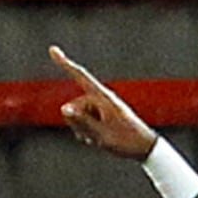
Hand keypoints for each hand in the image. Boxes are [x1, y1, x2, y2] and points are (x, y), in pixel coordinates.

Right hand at [50, 47, 159, 162]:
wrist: (144, 147)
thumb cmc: (126, 141)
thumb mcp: (101, 134)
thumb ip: (81, 121)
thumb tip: (64, 108)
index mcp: (104, 97)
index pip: (80, 76)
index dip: (65, 63)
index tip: (53, 49)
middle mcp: (102, 98)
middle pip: (74, 105)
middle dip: (76, 122)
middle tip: (92, 137)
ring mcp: (102, 106)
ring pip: (78, 114)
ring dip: (82, 128)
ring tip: (99, 138)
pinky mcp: (102, 114)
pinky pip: (85, 119)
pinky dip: (87, 130)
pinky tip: (99, 138)